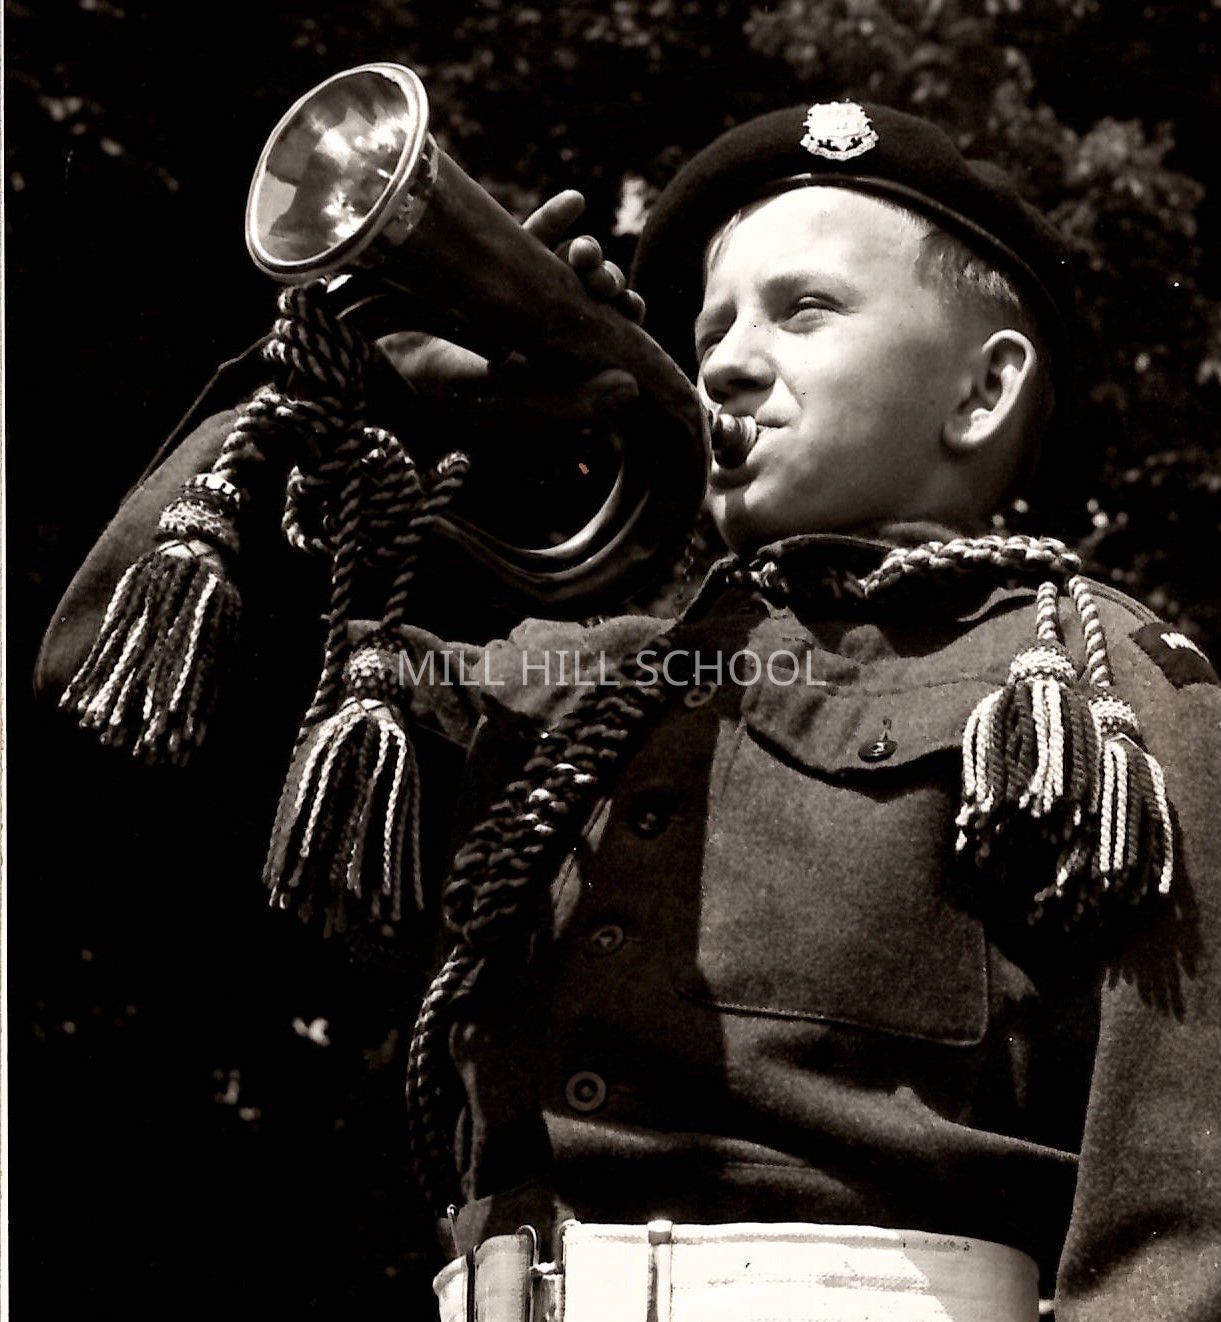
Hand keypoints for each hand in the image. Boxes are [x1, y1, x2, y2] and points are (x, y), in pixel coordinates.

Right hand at [378, 189, 644, 428]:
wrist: (365, 358)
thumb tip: (633, 388)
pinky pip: (522, 242)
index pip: (597, 349)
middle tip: (606, 281)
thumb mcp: (508, 405)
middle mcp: (531, 341)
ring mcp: (507, 305)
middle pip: (585, 308)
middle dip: (604, 287)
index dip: (621, 326)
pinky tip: (575, 202)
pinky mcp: (481, 272)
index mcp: (545, 376)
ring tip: (584, 252)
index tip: (633, 307)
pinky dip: (551, 221)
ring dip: (583, 256)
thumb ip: (571, 404)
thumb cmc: (433, 393)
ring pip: (560, 273)